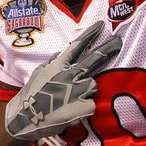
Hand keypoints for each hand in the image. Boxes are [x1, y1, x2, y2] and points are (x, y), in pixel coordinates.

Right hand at [5, 20, 121, 140]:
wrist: (26, 119)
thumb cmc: (32, 95)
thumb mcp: (39, 73)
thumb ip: (52, 62)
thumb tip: (62, 53)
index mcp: (58, 65)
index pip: (78, 46)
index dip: (90, 34)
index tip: (101, 25)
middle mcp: (70, 74)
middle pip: (94, 59)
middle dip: (108, 48)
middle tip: (119, 41)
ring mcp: (78, 90)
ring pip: (92, 84)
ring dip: (85, 89)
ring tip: (70, 98)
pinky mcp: (84, 107)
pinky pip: (91, 103)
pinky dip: (83, 107)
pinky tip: (70, 110)